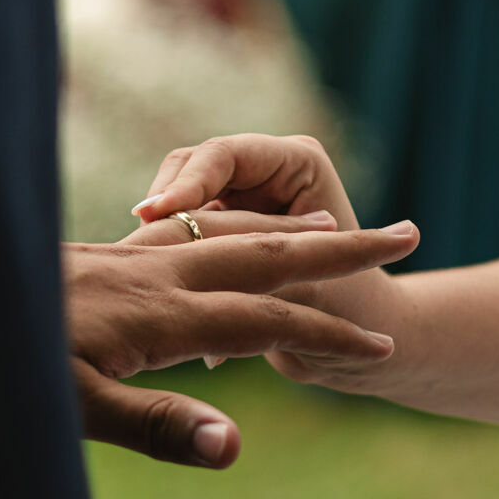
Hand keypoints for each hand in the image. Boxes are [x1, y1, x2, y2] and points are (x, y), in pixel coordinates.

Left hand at [67, 206, 418, 466]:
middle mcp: (154, 274)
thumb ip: (157, 426)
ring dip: (288, 233)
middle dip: (337, 247)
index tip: (383, 343)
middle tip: (406, 230)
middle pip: (264, 251)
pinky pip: (188, 239)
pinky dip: (232, 234)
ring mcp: (129, 261)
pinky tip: (226, 241)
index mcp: (159, 313)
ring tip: (334, 230)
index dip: (327, 331)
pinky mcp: (103, 260)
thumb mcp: (74, 412)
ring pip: (228, 236)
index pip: (266, 317)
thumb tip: (236, 447)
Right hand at [131, 135, 409, 390]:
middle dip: (164, 207)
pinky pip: (176, 232)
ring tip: (145, 272)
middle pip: (190, 169)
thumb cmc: (353, 311)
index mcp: (297, 161)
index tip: (153, 215)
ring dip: (161, 236)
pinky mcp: (220, 225)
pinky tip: (158, 297)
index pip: (224, 155)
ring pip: (175, 202)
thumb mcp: (303, 289)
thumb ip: (253, 268)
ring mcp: (240, 195)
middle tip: (135, 242)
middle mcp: (266, 169)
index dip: (186, 184)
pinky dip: (168, 259)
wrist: (363, 342)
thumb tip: (199, 262)